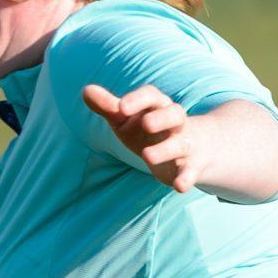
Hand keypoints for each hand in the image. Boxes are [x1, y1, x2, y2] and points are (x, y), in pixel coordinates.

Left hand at [82, 84, 207, 193]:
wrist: (192, 149)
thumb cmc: (149, 130)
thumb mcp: (126, 119)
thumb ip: (109, 107)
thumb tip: (86, 91)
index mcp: (157, 107)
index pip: (151, 96)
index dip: (137, 100)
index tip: (121, 107)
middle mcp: (175, 122)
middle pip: (174, 114)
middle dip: (162, 118)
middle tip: (146, 124)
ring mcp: (185, 144)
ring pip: (180, 144)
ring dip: (166, 149)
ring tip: (147, 156)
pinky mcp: (190, 166)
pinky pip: (190, 171)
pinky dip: (186, 178)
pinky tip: (179, 186)